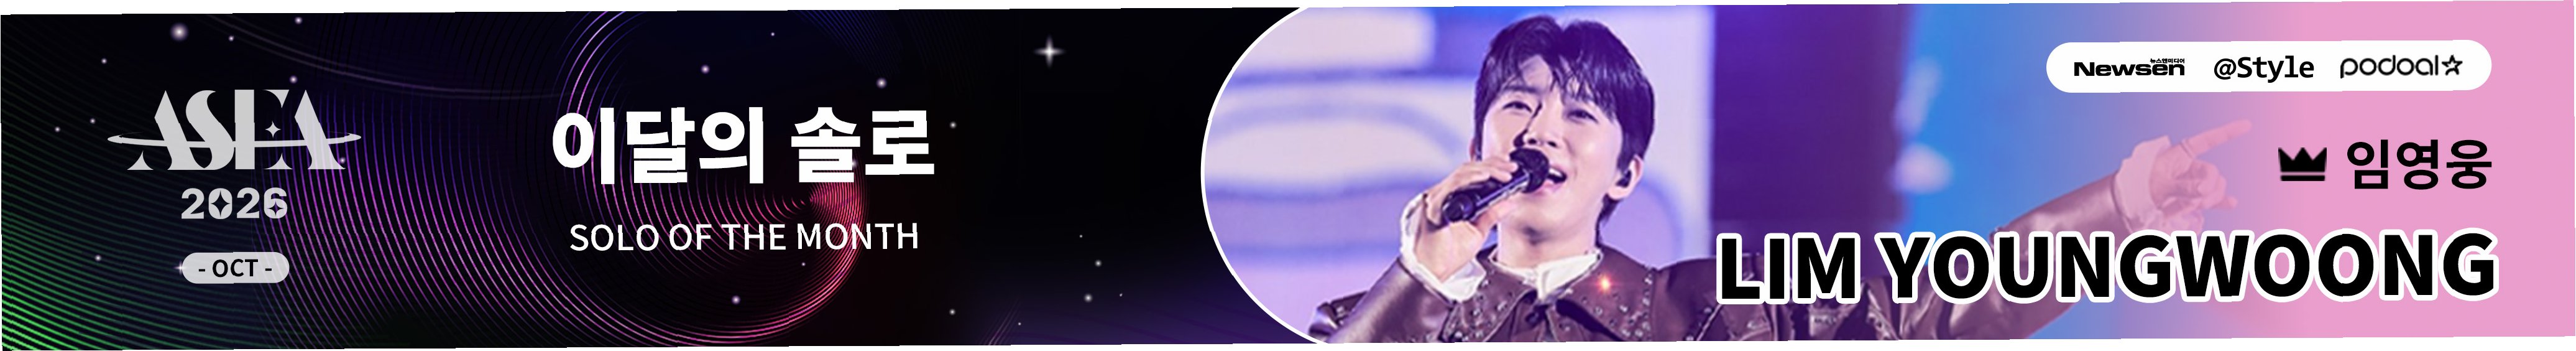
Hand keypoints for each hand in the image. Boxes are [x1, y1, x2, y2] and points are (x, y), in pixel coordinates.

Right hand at [1411, 158, 1524, 278]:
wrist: (1432, 272)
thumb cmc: (1447, 255)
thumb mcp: (1478, 231)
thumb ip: (1492, 215)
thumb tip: (1510, 203)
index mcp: (1450, 199)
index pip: (1471, 173)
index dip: (1491, 166)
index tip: (1509, 168)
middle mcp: (1441, 195)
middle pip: (1468, 169)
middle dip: (1493, 166)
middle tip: (1511, 169)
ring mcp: (1436, 199)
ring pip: (1462, 173)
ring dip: (1486, 170)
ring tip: (1504, 174)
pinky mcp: (1434, 207)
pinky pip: (1452, 186)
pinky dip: (1469, 179)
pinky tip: (1484, 177)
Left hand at [2146, 120, 2250, 228]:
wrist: (2131, 203)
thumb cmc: (2141, 186)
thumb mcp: (2159, 184)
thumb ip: (2183, 187)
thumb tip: (2205, 190)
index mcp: (2181, 154)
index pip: (2207, 140)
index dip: (2227, 132)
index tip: (2247, 125)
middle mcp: (2190, 167)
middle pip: (2213, 173)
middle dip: (2208, 187)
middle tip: (2196, 198)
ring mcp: (2194, 183)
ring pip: (2214, 188)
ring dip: (2206, 200)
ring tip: (2186, 207)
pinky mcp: (2194, 197)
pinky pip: (2212, 199)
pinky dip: (2220, 202)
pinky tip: (2232, 203)